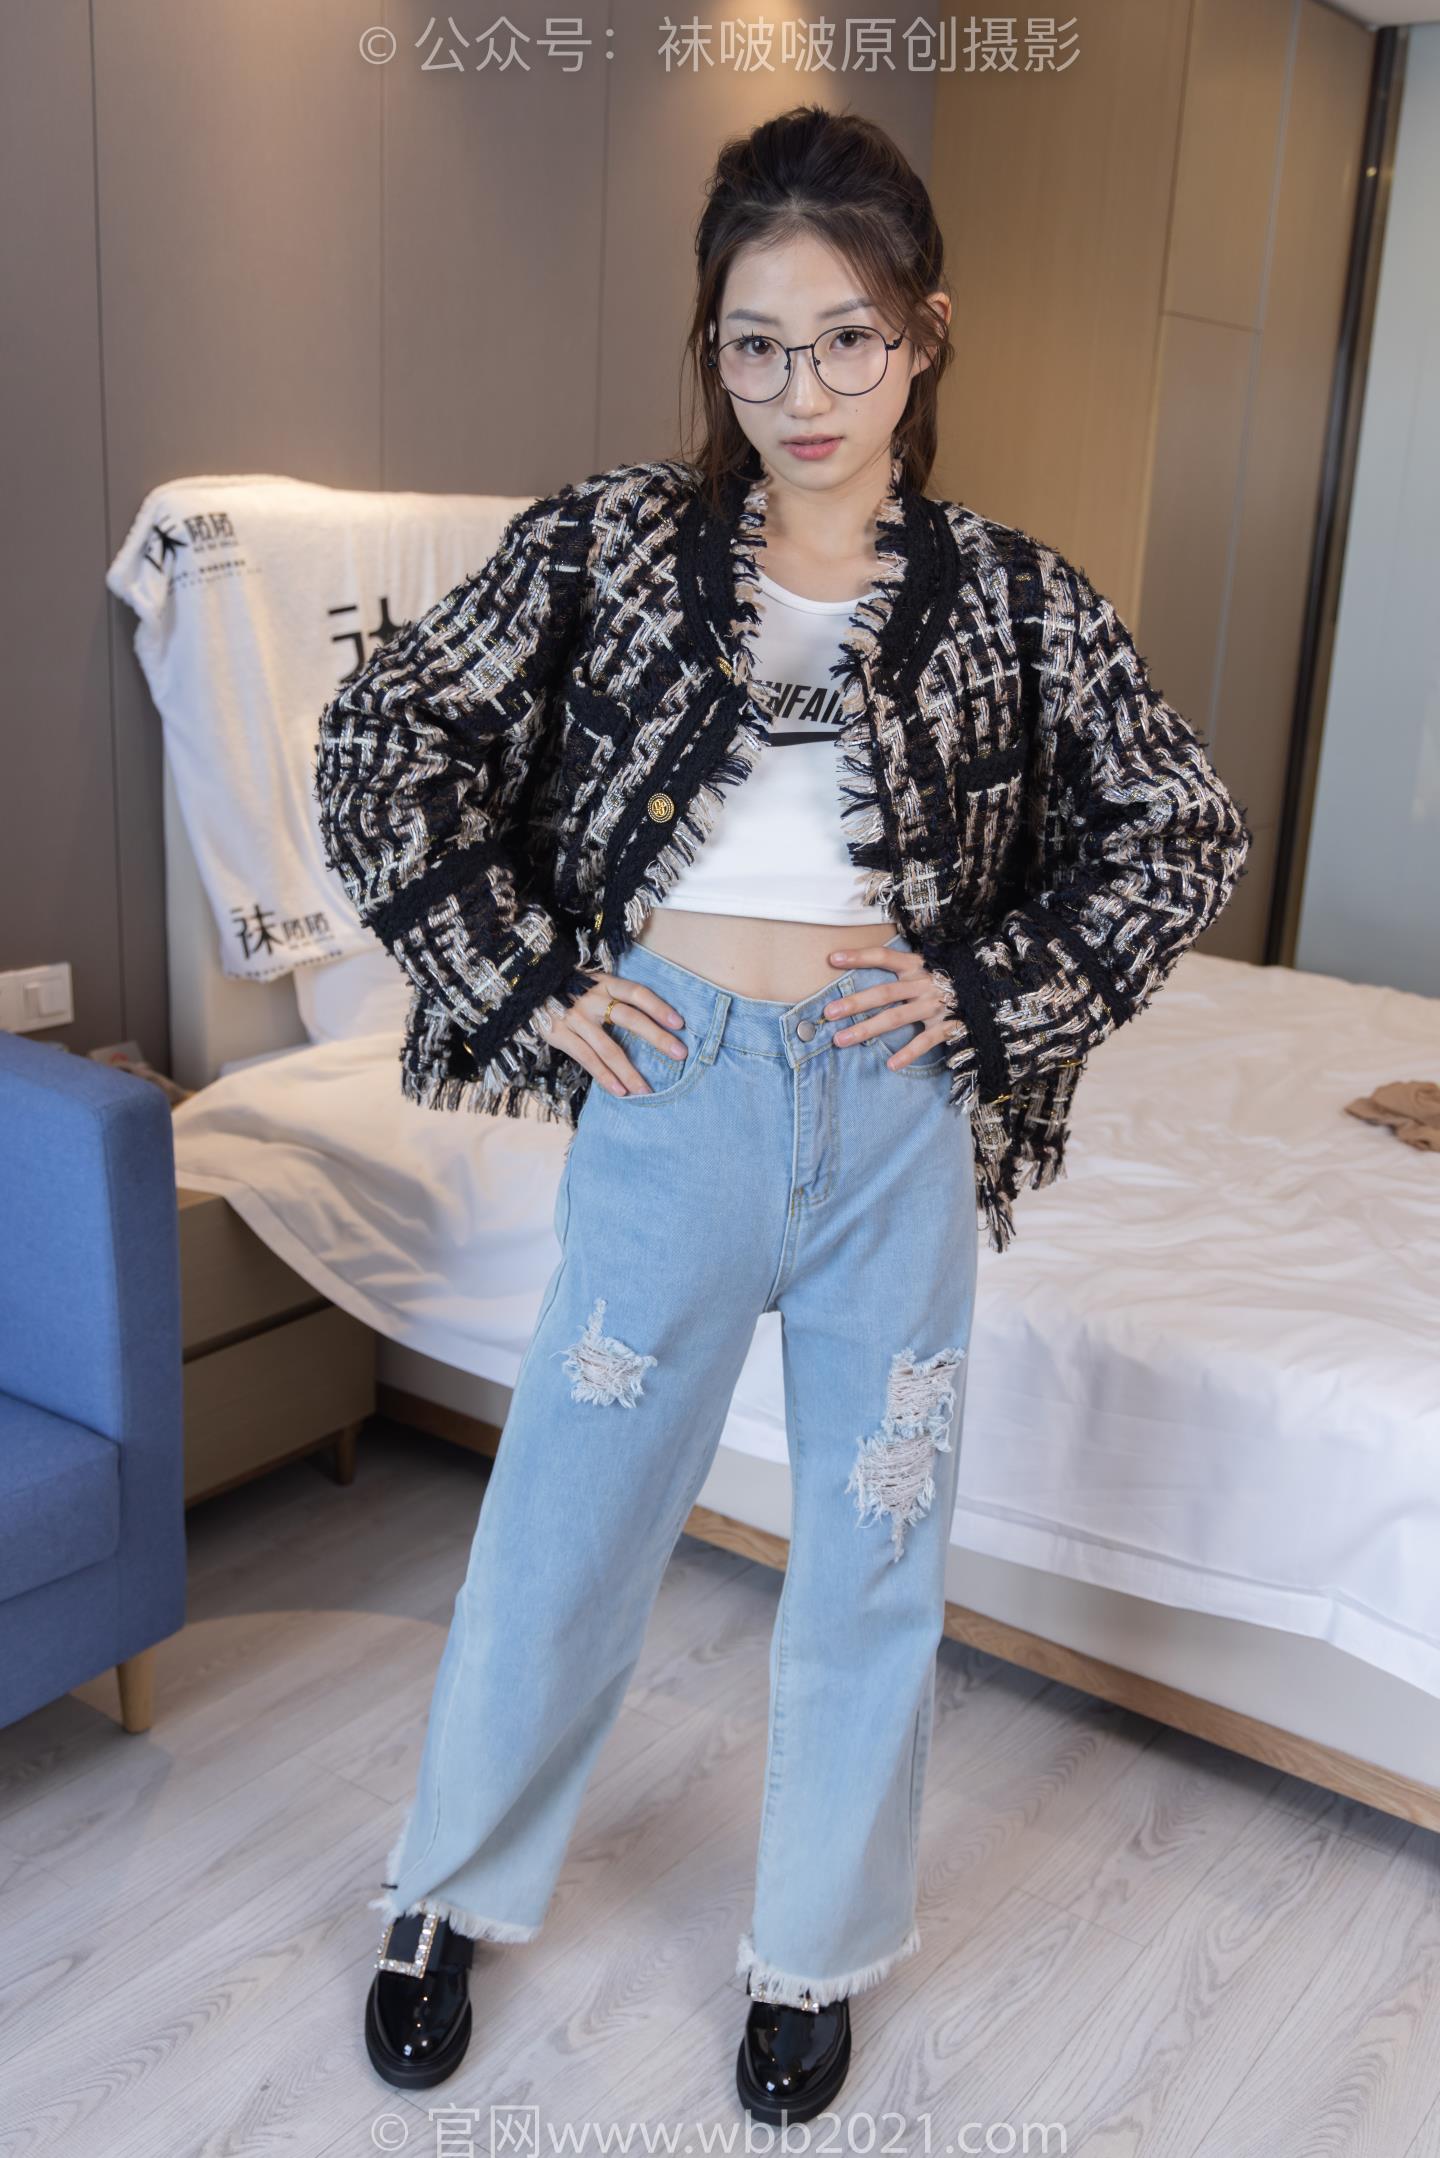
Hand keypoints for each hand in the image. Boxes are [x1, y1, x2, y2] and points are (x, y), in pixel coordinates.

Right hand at [545, 969, 688, 1095]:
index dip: (659, 1007)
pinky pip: (587, 1060)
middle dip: (656, 1037)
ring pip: (608, 1048)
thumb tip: (654, 1024)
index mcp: (605, 984)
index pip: (637, 993)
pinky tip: (621, 1092)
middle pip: (629, 1018)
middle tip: (679, 1054)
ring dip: (630, 1071)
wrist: (529, 992)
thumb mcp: (595, 986)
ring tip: (647, 1090)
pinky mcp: (560, 1035)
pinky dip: (605, 1077)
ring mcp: (575, 1018)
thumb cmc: (572, 993)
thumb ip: (617, 1000)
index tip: (680, 1024)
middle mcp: (591, 999)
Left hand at [822, 945, 957, 1069]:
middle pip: (884, 992)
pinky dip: (909, 1053)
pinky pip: (926, 1041)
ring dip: (867, 1029)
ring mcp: (936, 1005)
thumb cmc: (950, 980)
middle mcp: (924, 983)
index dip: (859, 957)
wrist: (991, 992)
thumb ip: (902, 969)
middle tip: (828, 1012)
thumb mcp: (927, 967)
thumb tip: (865, 969)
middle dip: (855, 1002)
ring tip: (841, 1040)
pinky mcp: (949, 1026)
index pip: (885, 957)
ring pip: (897, 1017)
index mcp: (917, 966)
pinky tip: (891, 1064)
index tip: (832, 959)